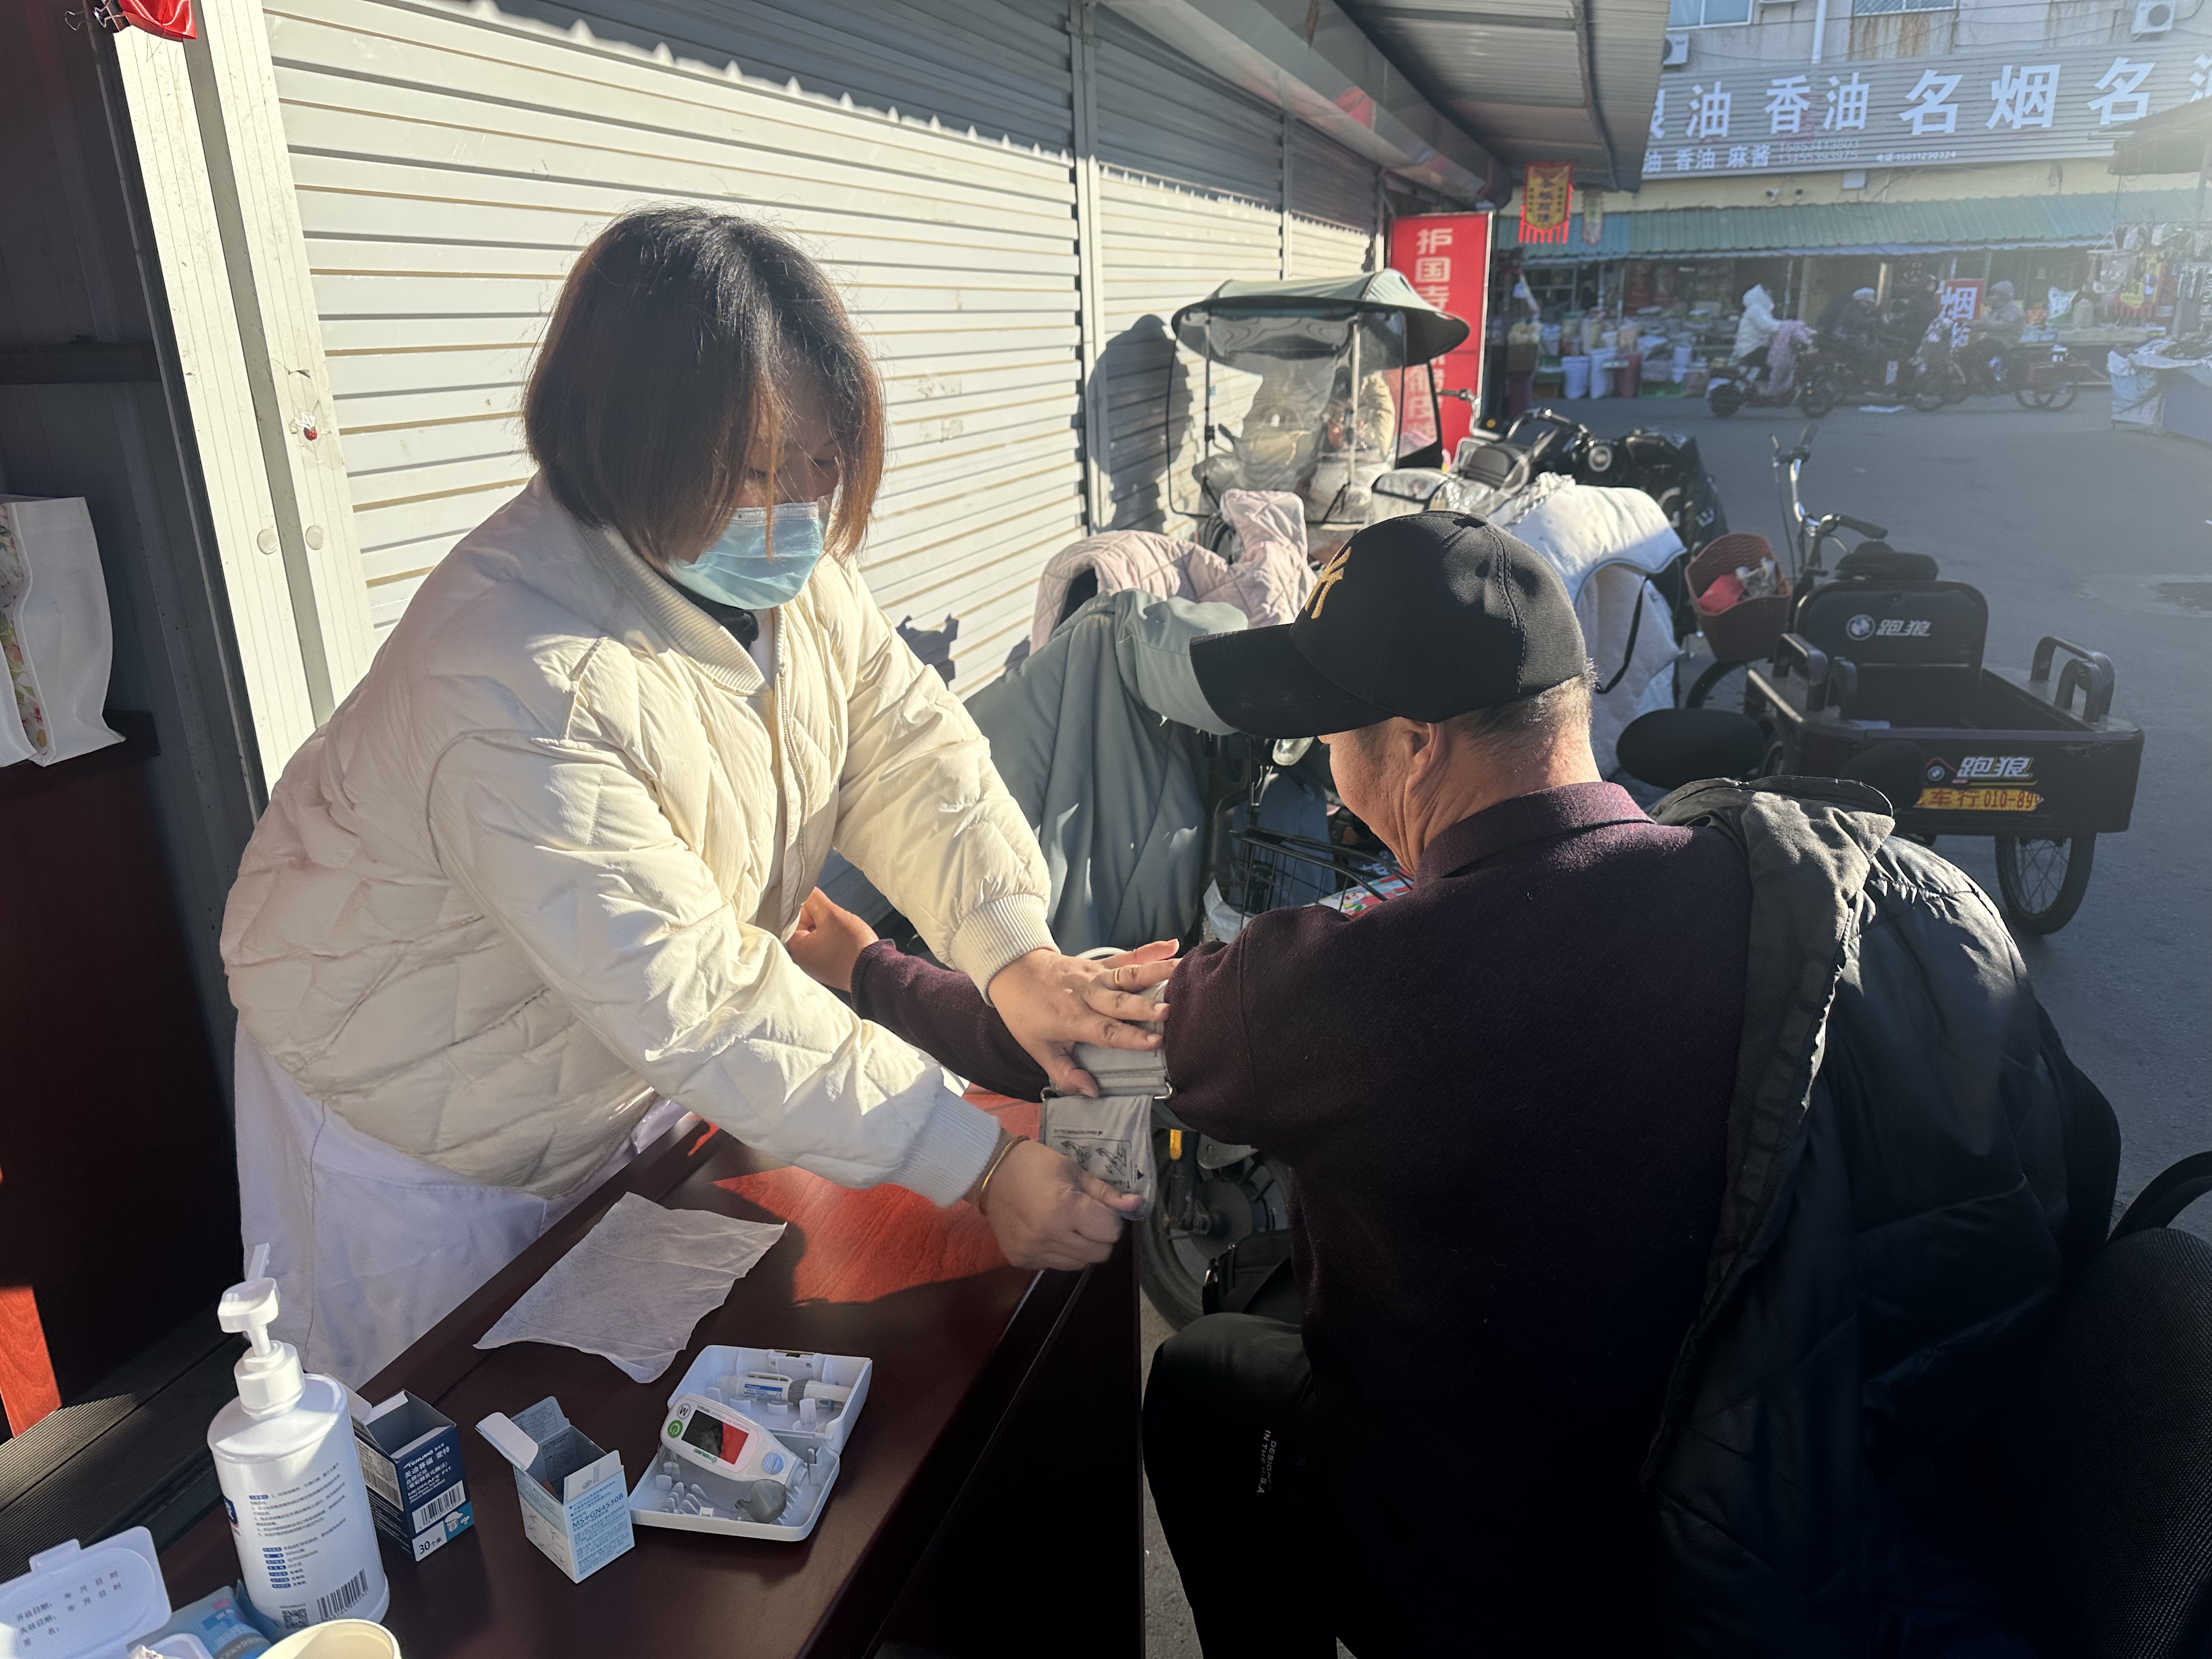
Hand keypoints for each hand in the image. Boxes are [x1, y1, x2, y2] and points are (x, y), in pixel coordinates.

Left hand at [786, 888, 876, 991]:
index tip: (821, 907)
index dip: (809, 907)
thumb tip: (807, 890)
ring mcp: (816, 968)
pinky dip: (834, 942)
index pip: (793, 918)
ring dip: (828, 930)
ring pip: (817, 938)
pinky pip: (826, 950)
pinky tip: (845, 941)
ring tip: (842, 931)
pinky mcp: (829, 970)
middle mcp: (802, 961)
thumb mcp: (832, 915)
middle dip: (819, 919)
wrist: (873, 971)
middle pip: (804, 929)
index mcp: (796, 948)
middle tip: (834, 919)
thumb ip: (815, 900)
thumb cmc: (851, 946)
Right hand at [975, 1138, 1142, 1268]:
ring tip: (1067, 1225)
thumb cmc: (1035, 1165)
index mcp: (1063, 1208)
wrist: (990, 1173)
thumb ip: (1106, 1194)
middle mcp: (1048, 1235)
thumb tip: (1137, 1205)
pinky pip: (1056, 1266)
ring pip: (1079, 1264)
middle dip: (1100, 1236)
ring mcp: (1033, 1251)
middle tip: (1087, 1218)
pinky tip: (1049, 1232)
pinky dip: (1060, 1252)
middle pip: (1098, 1254)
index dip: (1110, 1219)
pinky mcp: (1021, 1261)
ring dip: (1081, 1247)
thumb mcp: (1074, 1171)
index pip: (1110, 1232)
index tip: (1100, 1208)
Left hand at [986, 943, 1177, 1096]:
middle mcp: (1087, 995)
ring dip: (1156, 972)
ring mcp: (1094, 976)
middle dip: (1145, 1007)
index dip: (1130, 1038)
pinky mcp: (1099, 963)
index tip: (1156, 1043)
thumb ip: (1065, 1073)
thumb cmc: (1025, 1012)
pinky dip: (1149, 949)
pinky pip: (1126, 956)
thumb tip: (1091, 1092)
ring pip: (1128, 974)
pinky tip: (1171, 945)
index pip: (1106, 1031)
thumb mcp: (1037, 1049)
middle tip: (1170, 1011)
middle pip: (1120, 1002)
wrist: (1012, 970)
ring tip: (1182, 970)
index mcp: (1072, 1019)